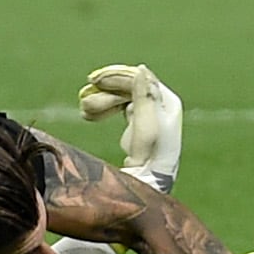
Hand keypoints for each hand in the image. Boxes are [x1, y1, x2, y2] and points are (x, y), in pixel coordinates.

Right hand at [75, 64, 182, 189]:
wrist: (147, 184)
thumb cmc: (149, 157)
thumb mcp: (146, 126)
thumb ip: (144, 97)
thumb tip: (141, 68)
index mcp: (168, 102)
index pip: (140, 78)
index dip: (117, 76)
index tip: (93, 80)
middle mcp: (161, 104)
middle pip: (130, 85)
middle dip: (106, 90)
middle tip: (85, 95)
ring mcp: (150, 113)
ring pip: (121, 95)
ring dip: (101, 100)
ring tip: (85, 112)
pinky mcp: (139, 124)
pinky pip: (119, 106)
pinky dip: (104, 108)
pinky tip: (88, 115)